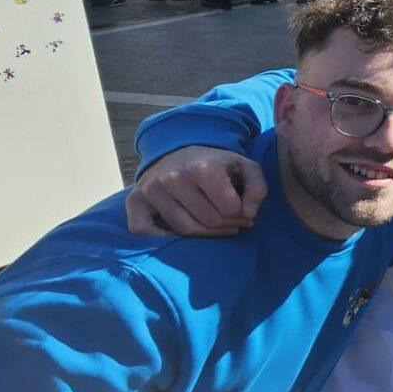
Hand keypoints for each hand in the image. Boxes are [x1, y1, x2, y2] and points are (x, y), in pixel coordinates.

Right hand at [126, 146, 264, 236]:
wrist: (179, 152)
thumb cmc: (216, 164)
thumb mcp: (245, 167)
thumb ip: (257, 187)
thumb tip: (249, 214)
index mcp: (203, 168)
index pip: (229, 209)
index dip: (242, 215)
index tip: (243, 213)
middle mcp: (174, 178)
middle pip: (208, 221)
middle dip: (227, 226)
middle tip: (233, 223)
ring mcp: (152, 190)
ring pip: (184, 231)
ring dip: (205, 235)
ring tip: (217, 227)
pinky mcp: (135, 200)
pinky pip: (144, 232)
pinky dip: (162, 239)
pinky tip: (181, 236)